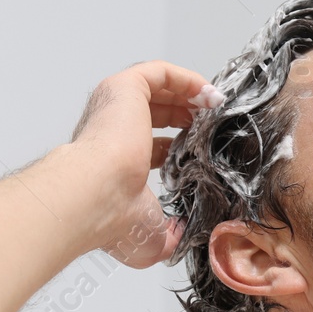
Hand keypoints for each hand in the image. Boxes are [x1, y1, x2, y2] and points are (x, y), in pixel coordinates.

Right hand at [68, 60, 221, 268]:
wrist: (95, 195)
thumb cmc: (113, 218)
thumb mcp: (152, 238)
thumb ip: (170, 235)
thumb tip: (181, 234)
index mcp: (114, 162)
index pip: (151, 146)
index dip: (182, 144)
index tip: (207, 148)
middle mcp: (111, 131)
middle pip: (156, 113)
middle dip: (189, 115)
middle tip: (216, 124)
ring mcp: (115, 107)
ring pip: (157, 88)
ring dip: (190, 94)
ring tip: (217, 106)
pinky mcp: (123, 88)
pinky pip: (159, 72)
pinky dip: (187, 79)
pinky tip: (209, 94)